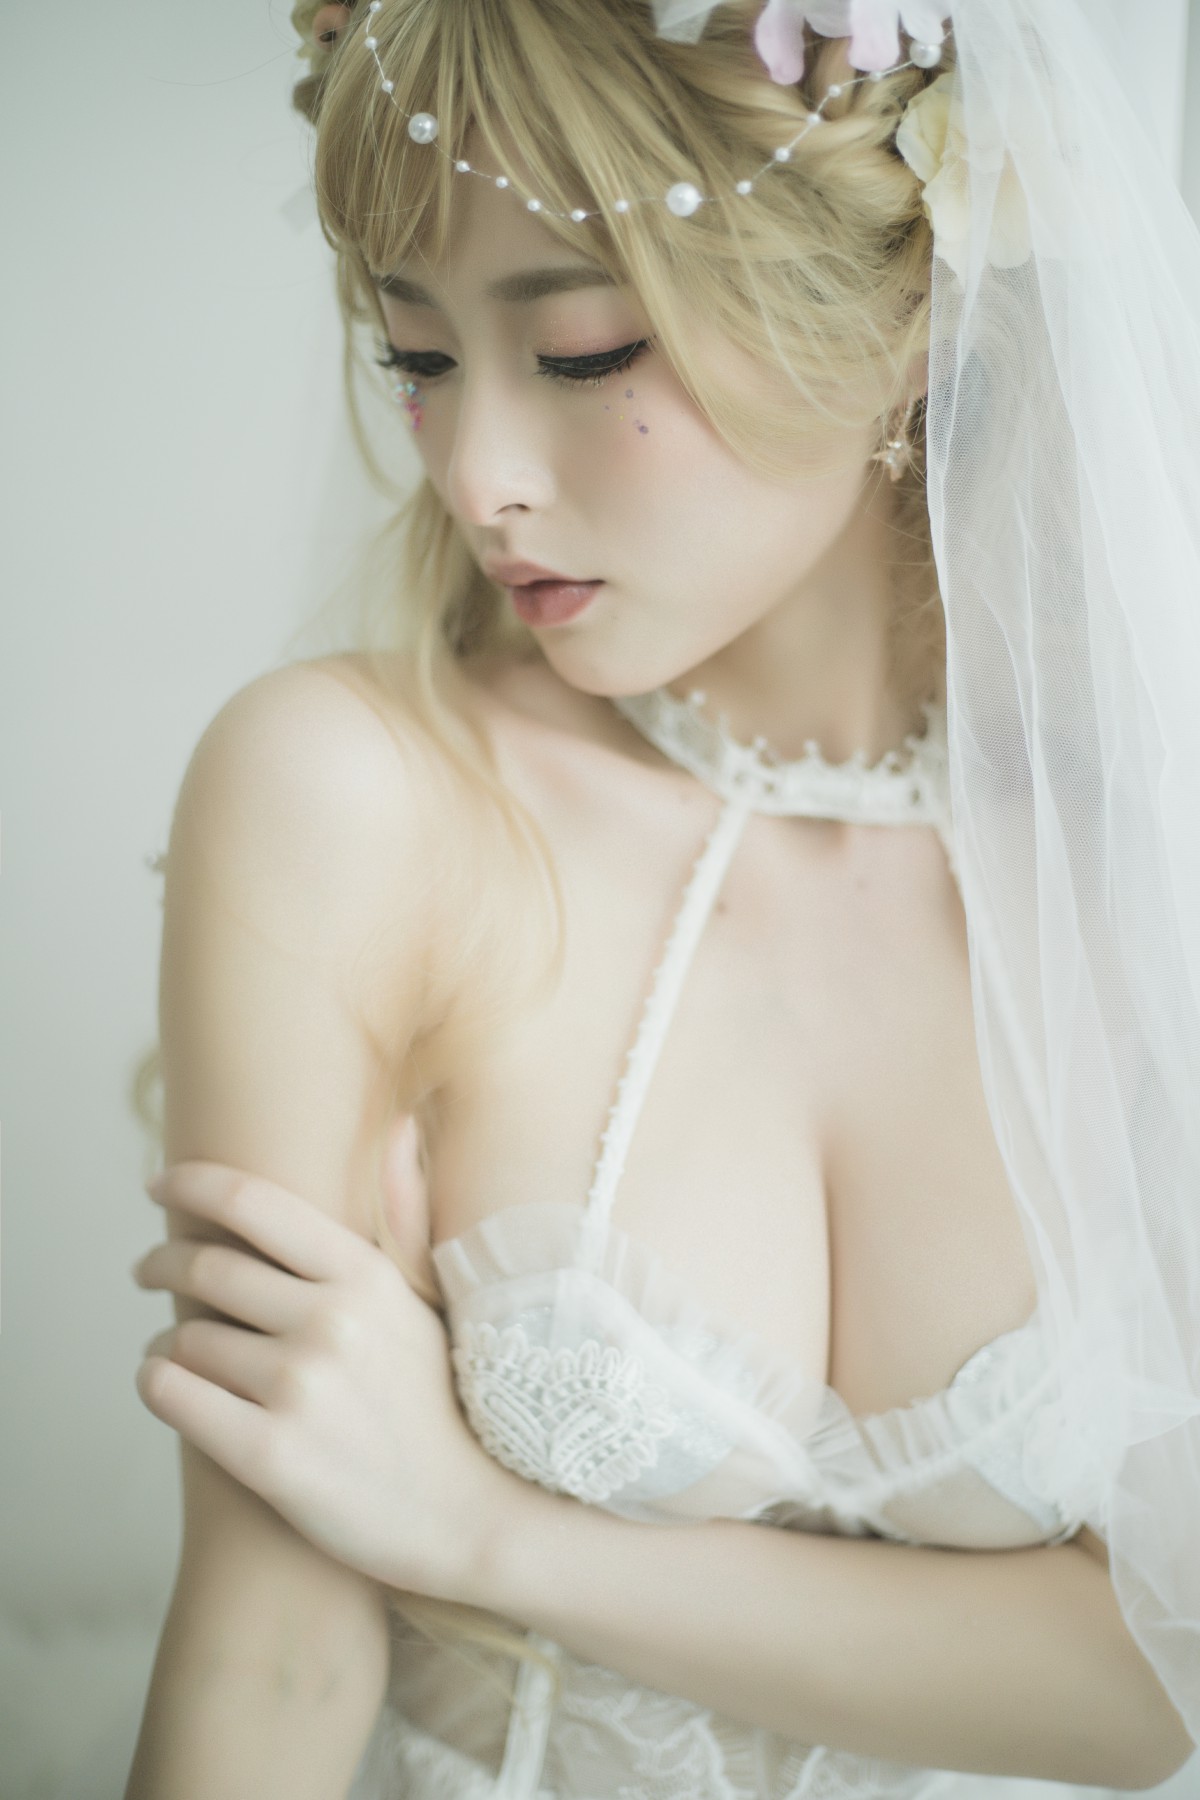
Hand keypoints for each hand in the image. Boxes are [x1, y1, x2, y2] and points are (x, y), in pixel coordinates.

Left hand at [131, 1116, 517, 1604]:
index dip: (192, 1184)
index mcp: (366, 1276)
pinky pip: (171, 1395)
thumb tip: (401, 1125)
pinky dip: (155, 1383)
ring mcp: (298, 1390)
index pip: (255, 1205)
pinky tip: (167, 1385)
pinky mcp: (268, 1457)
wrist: (469, 1517)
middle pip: (205, 1267)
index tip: (158, 1184)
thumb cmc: (445, 1402)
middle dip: (162, 1262)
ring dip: (166, 1338)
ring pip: (183, 1336)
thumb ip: (405, 1210)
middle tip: (147, 1268)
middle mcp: (330, 1323)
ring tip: (175, 1348)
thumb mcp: (433, 1299)